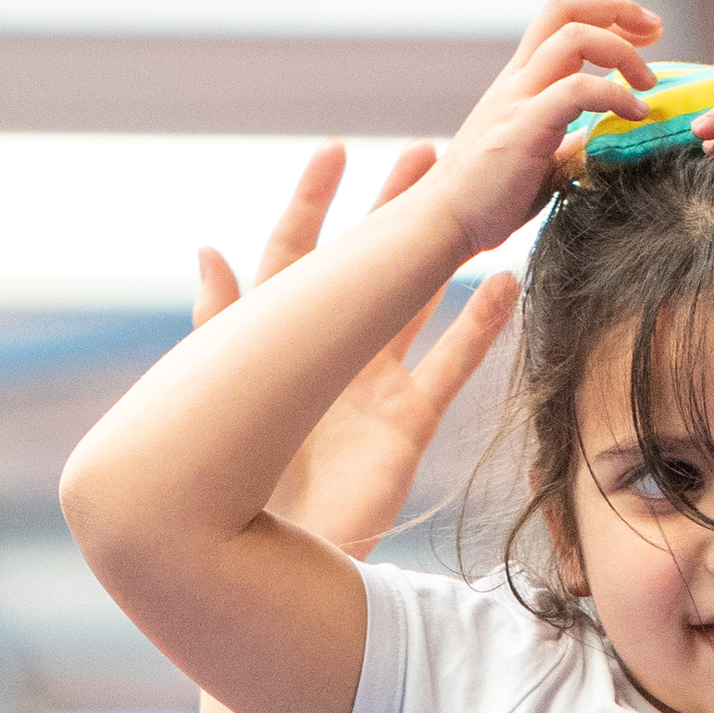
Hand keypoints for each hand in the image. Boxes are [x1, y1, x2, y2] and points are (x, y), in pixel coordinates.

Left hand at [195, 142, 521, 555]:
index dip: (312, 202)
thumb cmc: (224, 480)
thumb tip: (206, 246)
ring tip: (471, 207)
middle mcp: (327, 355)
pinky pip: (452, 365)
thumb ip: (220, 317)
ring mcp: (371, 387)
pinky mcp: (406, 424)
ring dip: (440, 257)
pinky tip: (507, 282)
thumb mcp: (219, 387)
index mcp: (275, 340)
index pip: (296, 252)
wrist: (261, 559)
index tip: (333, 152)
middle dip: (392, 209)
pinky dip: (481, 325)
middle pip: (366, 265)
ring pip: (414, 304)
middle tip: (425, 153)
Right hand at [418, 0, 661, 253]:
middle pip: (564, 9)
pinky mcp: (524, 127)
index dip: (608, 16)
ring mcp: (518, 99)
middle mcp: (517, 79)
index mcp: (519, 82)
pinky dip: (616, 96)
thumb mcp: (539, 163)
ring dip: (623, 52)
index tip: (645, 38)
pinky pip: (578, 89)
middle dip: (618, 9)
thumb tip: (598, 141)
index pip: (561, 20)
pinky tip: (635, 117)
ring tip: (648, 86)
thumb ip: (566, 145)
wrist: (443, 224)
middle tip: (656, 32)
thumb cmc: (486, 199)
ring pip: (574, 37)